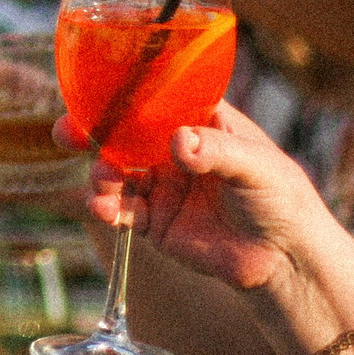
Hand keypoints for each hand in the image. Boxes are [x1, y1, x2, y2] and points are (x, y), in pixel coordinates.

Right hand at [70, 101, 337, 292]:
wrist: (285, 259)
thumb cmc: (281, 198)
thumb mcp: (255, 165)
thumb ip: (215, 150)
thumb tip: (178, 143)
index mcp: (198, 120)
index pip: (152, 99)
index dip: (120, 97)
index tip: (92, 95)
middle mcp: (173, 148)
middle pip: (122, 134)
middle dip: (92, 132)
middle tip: (68, 133)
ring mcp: (162, 185)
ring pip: (116, 172)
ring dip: (101, 174)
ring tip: (104, 183)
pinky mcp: (156, 222)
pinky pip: (122, 211)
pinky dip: (107, 208)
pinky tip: (105, 209)